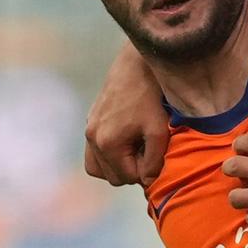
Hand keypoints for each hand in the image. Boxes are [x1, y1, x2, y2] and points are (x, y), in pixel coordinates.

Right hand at [84, 47, 169, 186]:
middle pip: (113, 177)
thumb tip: (146, 182)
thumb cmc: (151, 97)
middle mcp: (92, 138)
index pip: (128, 178)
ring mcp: (88, 129)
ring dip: (117, 166)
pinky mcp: (90, 120)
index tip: (157, 153)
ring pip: (98, 168)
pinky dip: (108, 154)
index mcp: (107, 144)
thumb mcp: (158, 132)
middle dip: (132, 169)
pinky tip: (126, 141)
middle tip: (148, 150)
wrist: (136, 65)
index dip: (147, 171)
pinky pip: (94, 152)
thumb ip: (154, 162)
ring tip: (136, 149)